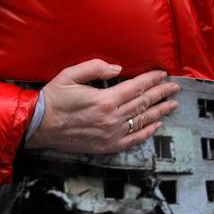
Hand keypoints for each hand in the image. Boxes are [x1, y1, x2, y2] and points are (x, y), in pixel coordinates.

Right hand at [25, 59, 179, 153]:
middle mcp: (112, 118)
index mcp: (105, 100)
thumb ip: (95, 68)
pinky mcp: (106, 146)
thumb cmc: (54, 98)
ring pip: (142, 121)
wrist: (38, 126)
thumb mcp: (70, 74)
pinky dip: (146, 132)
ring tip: (173, 104)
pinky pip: (132, 139)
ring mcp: (110, 134)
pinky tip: (157, 125)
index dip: (152, 79)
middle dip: (161, 93)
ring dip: (160, 111)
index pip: (136, 87)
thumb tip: (118, 68)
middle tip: (175, 87)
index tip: (163, 73)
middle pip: (143, 103)